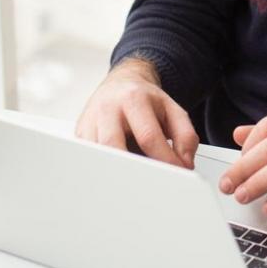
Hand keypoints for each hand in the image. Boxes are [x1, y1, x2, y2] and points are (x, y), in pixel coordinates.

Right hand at [73, 57, 198, 168]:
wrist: (121, 83)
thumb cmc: (145, 100)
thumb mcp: (173, 111)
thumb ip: (185, 136)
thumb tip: (184, 164)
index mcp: (133, 99)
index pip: (148, 136)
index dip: (164, 160)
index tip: (176, 174)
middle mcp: (107, 109)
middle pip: (114, 147)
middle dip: (134, 170)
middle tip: (151, 184)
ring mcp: (90, 122)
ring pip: (98, 156)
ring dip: (117, 172)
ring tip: (134, 180)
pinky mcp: (80, 134)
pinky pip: (90, 159)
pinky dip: (105, 169)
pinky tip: (117, 171)